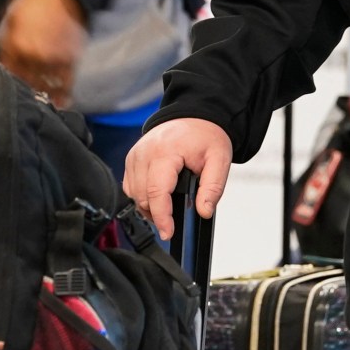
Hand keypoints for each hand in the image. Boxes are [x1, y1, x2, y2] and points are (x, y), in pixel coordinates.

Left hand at [0, 0, 86, 104]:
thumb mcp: (10, 17)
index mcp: (16, 45)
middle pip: (26, 83)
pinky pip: (67, 82)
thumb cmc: (33, 2)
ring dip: (43, 97)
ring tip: (41, 106)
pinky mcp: (72, 59)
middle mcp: (35, 55)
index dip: (6, 83)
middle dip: (24, 92)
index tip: (5, 92)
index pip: (8, 73)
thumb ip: (5, 42)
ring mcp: (55, 59)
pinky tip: (61, 104)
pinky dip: (64, 95)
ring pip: (46, 86)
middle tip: (22, 102)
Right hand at [125, 117, 232, 240]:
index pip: (157, 191)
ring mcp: (135, 155)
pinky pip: (130, 186)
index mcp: (165, 152)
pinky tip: (157, 197)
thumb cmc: (205, 136)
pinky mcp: (131, 159)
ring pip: (133, 194)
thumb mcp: (220, 160)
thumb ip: (213, 188)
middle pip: (142, 196)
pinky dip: (141, 196)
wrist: (194, 117)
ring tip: (167, 209)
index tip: (168, 232)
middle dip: (157, 214)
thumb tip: (204, 211)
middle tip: (174, 220)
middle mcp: (145, 153)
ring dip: (148, 206)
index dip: (162, 216)